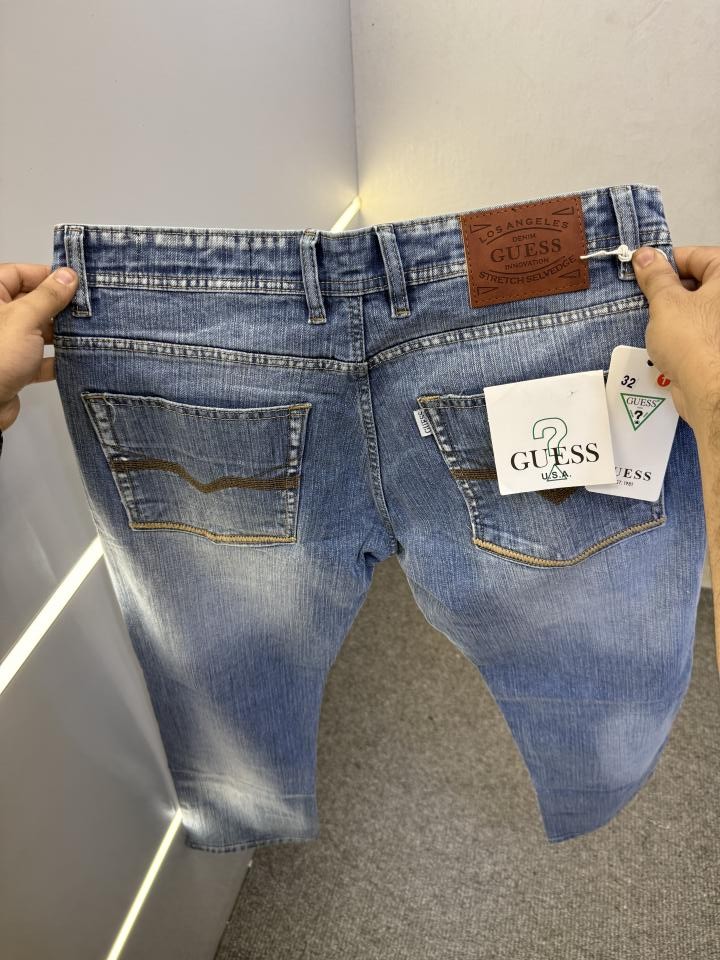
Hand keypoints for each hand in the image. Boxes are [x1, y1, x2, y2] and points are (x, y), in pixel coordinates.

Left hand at [0, 264, 78, 430]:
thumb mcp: (25, 318)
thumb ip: (48, 296)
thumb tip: (68, 274)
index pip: (21, 274)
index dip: (47, 276)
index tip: (76, 284)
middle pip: (33, 302)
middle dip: (59, 308)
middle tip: (87, 311)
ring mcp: (6, 343)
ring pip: (38, 331)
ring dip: (61, 335)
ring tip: (87, 335)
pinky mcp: (14, 367)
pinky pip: (39, 358)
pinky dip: (56, 360)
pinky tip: (75, 360)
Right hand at [632, 245, 719, 436]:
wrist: (709, 391)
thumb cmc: (693, 341)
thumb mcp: (665, 302)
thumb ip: (656, 277)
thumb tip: (645, 256)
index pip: (697, 256)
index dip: (668, 262)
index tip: (644, 272)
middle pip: (698, 282)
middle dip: (668, 290)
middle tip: (644, 299)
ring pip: (695, 309)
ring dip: (671, 314)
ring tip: (650, 322)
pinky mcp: (717, 347)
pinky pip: (696, 332)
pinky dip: (679, 334)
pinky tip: (661, 343)